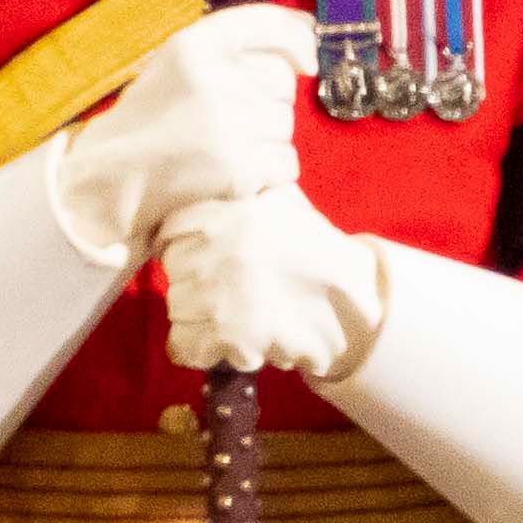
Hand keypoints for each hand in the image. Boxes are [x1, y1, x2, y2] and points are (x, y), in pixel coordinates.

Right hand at [43, 0, 313, 268]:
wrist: (114, 176)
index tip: (308, 59)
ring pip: (286, 125)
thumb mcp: (176, 64)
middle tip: (227, 118)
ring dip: (266, 139)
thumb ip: (231, 45)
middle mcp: (211, 79)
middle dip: (267, 101)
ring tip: (224, 145)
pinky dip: (269, 171)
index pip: (266, 25)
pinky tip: (234, 169)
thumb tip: (307, 37)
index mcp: (191, 46)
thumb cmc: (152, 118)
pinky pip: (287, 162)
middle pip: (282, 84)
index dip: (298, 40)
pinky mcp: (238, 167)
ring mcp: (226, 124)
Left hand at [154, 179, 390, 389]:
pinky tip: (223, 343)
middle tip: (226, 288)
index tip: (202, 255)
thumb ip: (243, 184)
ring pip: (177, 309)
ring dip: (198, 316)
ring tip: (233, 315)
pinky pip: (185, 346)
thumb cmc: (316, 248)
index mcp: (223, 213)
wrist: (354, 301)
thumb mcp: (279, 198)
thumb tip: (210, 172)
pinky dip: (197, 349)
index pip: (169, 231)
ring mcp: (216, 295)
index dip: (183, 246)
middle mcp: (214, 250)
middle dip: (193, 281)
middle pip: (172, 271)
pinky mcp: (228, 336)